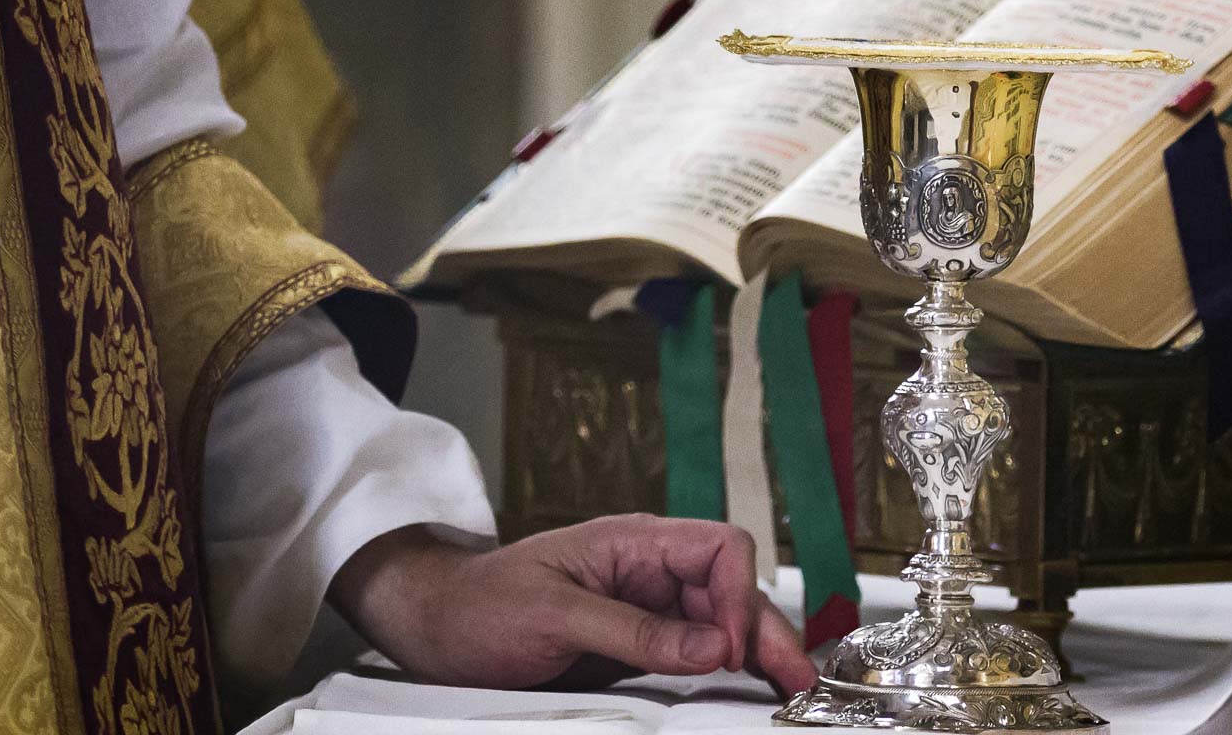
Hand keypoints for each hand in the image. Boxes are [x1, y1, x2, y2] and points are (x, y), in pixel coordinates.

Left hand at [330, 516, 817, 696]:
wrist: (436, 626)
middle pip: (732, 589)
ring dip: (755, 652)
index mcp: (634, 541)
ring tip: (785, 688)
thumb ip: (636, 629)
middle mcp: (650, 569)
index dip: (738, 594)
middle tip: (795, 679)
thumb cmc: (481, 602)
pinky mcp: (637, 643)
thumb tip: (710, 645)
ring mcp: (646, 607)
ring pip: (722, 623)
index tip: (729, 647)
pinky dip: (723, 671)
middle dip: (766, 630)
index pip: (719, 548)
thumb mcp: (555, 614)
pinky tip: (742, 689)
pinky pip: (693, 652)